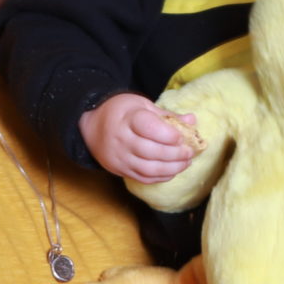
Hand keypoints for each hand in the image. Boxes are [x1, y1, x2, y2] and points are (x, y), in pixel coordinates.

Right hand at [82, 92, 197, 183]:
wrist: (91, 127)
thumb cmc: (121, 112)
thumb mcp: (141, 105)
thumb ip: (166, 115)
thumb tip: (192, 120)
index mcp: (128, 118)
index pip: (148, 127)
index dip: (168, 134)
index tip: (181, 137)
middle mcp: (121, 139)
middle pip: (150, 151)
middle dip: (174, 154)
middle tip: (189, 152)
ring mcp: (119, 157)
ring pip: (148, 168)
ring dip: (171, 168)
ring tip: (186, 163)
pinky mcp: (120, 170)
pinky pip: (143, 178)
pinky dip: (161, 177)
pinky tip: (172, 171)